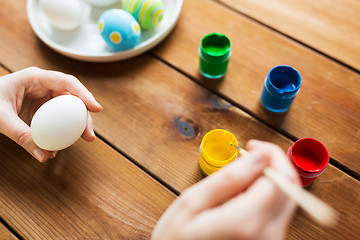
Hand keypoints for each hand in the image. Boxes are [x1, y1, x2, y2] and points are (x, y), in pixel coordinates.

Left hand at [0, 67, 101, 162]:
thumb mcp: (1, 118)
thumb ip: (21, 136)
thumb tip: (43, 155)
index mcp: (35, 78)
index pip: (66, 82)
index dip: (84, 94)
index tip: (96, 108)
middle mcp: (44, 86)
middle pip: (72, 98)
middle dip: (84, 115)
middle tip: (89, 134)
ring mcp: (43, 99)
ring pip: (68, 109)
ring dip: (77, 125)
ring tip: (84, 139)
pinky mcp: (41, 111)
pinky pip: (57, 120)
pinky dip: (62, 132)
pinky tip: (60, 145)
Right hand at [152, 140, 300, 239]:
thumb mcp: (191, 204)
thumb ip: (227, 179)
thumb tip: (259, 157)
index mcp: (246, 223)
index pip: (280, 179)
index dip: (271, 155)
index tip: (252, 147)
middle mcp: (267, 236)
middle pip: (291, 189)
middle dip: (274, 164)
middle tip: (251, 155)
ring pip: (287, 199)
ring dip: (270, 179)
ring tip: (242, 177)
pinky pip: (278, 212)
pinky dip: (267, 195)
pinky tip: (245, 195)